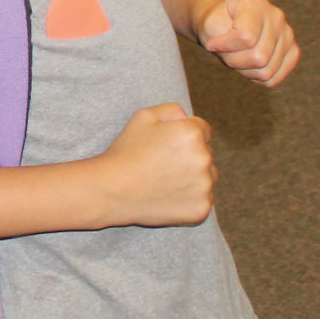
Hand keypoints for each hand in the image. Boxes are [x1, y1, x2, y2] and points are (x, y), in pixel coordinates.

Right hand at [96, 103, 215, 226]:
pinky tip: (167, 195)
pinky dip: (189, 198)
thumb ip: (171, 110)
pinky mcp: (201, 208)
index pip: (203, 130)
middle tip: (162, 163)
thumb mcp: (143, 117)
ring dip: (193, 177)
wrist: (113, 190)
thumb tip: (186, 118)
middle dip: (190, 155)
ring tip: (164, 180)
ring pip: (206, 177)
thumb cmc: (126, 151)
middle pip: (206, 153)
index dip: (183, 135)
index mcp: (192, 133)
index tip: (167, 145)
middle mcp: (204, 158)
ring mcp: (204, 186)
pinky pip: (203, 198)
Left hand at [199, 0, 298, 85]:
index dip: (225, 46)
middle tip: (225, 53)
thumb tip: (255, 58)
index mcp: (255, 3)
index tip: (212, 44)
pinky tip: (248, 64)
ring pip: (267, 71)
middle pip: (259, 57)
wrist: (225, 26)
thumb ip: (224, 40)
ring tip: (237, 56)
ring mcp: (288, 34)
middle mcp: (277, 16)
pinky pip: (274, 78)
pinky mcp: (293, 51)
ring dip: (244, 70)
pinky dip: (256, 77)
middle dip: (234, 61)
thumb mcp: (210, 27)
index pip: (246, 37)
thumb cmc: (217, 25)